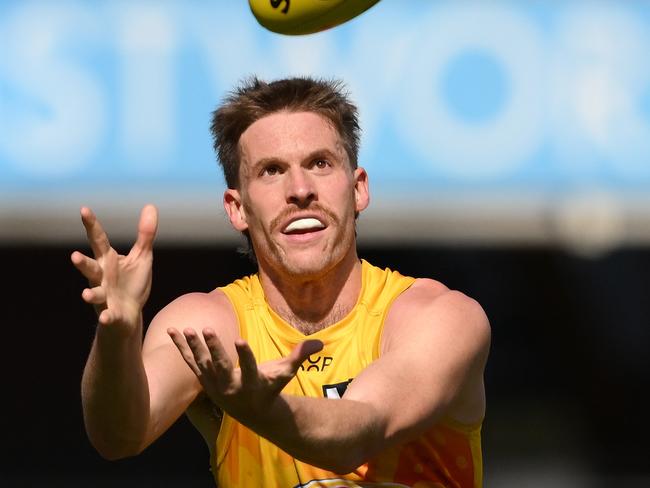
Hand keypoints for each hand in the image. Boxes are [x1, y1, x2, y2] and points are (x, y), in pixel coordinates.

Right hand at [71, 205, 157, 333]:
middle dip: (82, 263)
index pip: (99, 240)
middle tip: (74, 256)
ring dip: (90, 293)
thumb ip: (145, 234)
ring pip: (94, 293)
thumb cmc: (132, 283)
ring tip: (85, 294)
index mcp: (108, 260)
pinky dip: (107, 316)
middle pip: (90, 268)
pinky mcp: (111, 313)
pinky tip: (106, 317)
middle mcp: (101, 277)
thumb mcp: (142, 256)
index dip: (91, 225)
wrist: (129, 315)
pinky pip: (108, 315)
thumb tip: (151, 206)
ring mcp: (104, 296)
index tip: (84, 210)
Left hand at [167, 327, 322, 421]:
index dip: (244, 355)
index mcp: (252, 383)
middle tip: (208, 330)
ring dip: (194, 346)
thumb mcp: (286, 373)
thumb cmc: (270, 387)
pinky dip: (181, 348)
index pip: (249, 368)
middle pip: (221, 366)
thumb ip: (299, 356)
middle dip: (214, 349)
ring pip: (202, 364)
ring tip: (187, 329)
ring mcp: (215, 384)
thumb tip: (321, 343)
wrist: (251, 412)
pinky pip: (190, 362)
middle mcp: (231, 386)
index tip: (239, 340)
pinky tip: (172, 331)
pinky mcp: (204, 380)